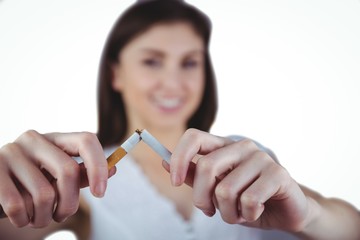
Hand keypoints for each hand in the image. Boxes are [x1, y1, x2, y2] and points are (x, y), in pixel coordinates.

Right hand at [0, 130, 112, 227]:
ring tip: (37, 217)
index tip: (100, 193)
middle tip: (62, 215)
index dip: (99, 166)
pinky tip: (20, 218)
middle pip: (69, 171)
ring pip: (44, 195)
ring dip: (44, 217)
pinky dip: (23, 220)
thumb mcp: (55, 177)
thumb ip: (81, 174)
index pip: (87, 140)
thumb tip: (113, 169)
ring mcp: (11, 152)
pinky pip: (18, 206)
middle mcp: (33, 139)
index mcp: (55, 139)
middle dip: (70, 203)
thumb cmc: (29, 185)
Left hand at [167, 128, 313, 231]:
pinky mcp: (278, 174)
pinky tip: (256, 211)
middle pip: (206, 167)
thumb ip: (193, 175)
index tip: (173, 182)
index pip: (194, 137)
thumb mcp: (215, 190)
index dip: (179, 158)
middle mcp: (242, 146)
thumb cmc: (247, 199)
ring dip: (228, 213)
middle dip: (201, 199)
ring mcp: (261, 158)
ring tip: (239, 213)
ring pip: (225, 190)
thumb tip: (165, 161)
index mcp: (224, 146)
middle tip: (210, 211)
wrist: (284, 211)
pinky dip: (247, 215)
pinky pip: (249, 200)